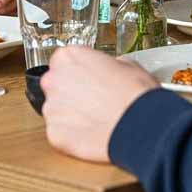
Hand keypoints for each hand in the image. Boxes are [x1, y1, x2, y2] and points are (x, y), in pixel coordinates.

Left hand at [41, 46, 158, 161]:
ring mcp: (51, 108)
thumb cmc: (135, 95)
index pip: (65, 61)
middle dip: (72, 92)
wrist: (139, 126)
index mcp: (69, 57)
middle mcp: (54, 79)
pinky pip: (60, 132)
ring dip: (72, 114)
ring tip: (96, 119)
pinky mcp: (54, 133)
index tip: (90, 79)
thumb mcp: (127, 64)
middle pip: (56, 84)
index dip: (80, 71)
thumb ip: (108, 64)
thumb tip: (111, 69)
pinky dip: (72, 134)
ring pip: (57, 110)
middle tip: (94, 100)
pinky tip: (91, 133)